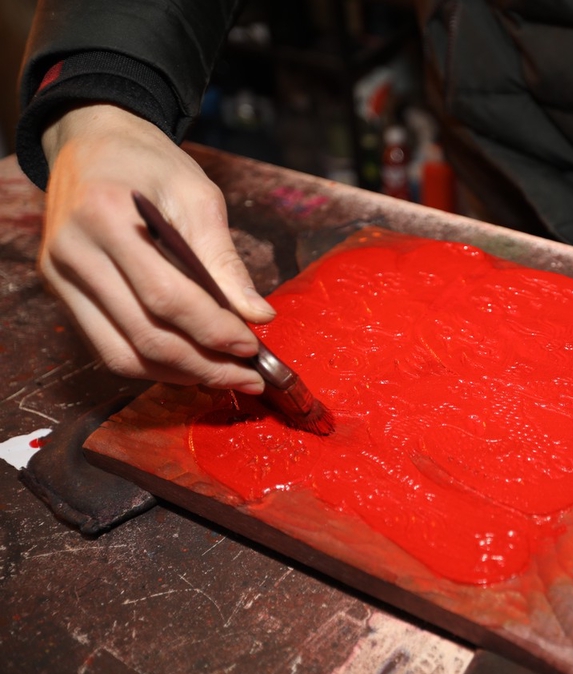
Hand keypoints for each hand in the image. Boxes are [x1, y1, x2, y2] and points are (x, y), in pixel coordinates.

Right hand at [39, 104, 276, 389]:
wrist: (92, 143)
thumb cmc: (151, 165)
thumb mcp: (198, 197)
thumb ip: (225, 260)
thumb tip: (259, 315)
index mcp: (108, 217)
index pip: (166, 297)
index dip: (214, 330)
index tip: (253, 348)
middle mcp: (74, 252)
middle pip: (144, 334)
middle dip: (203, 364)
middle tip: (248, 377)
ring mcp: (60, 277)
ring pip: (122, 353)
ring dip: (179, 374)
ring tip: (223, 377)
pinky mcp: (61, 293)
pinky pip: (107, 346)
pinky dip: (152, 364)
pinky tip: (189, 365)